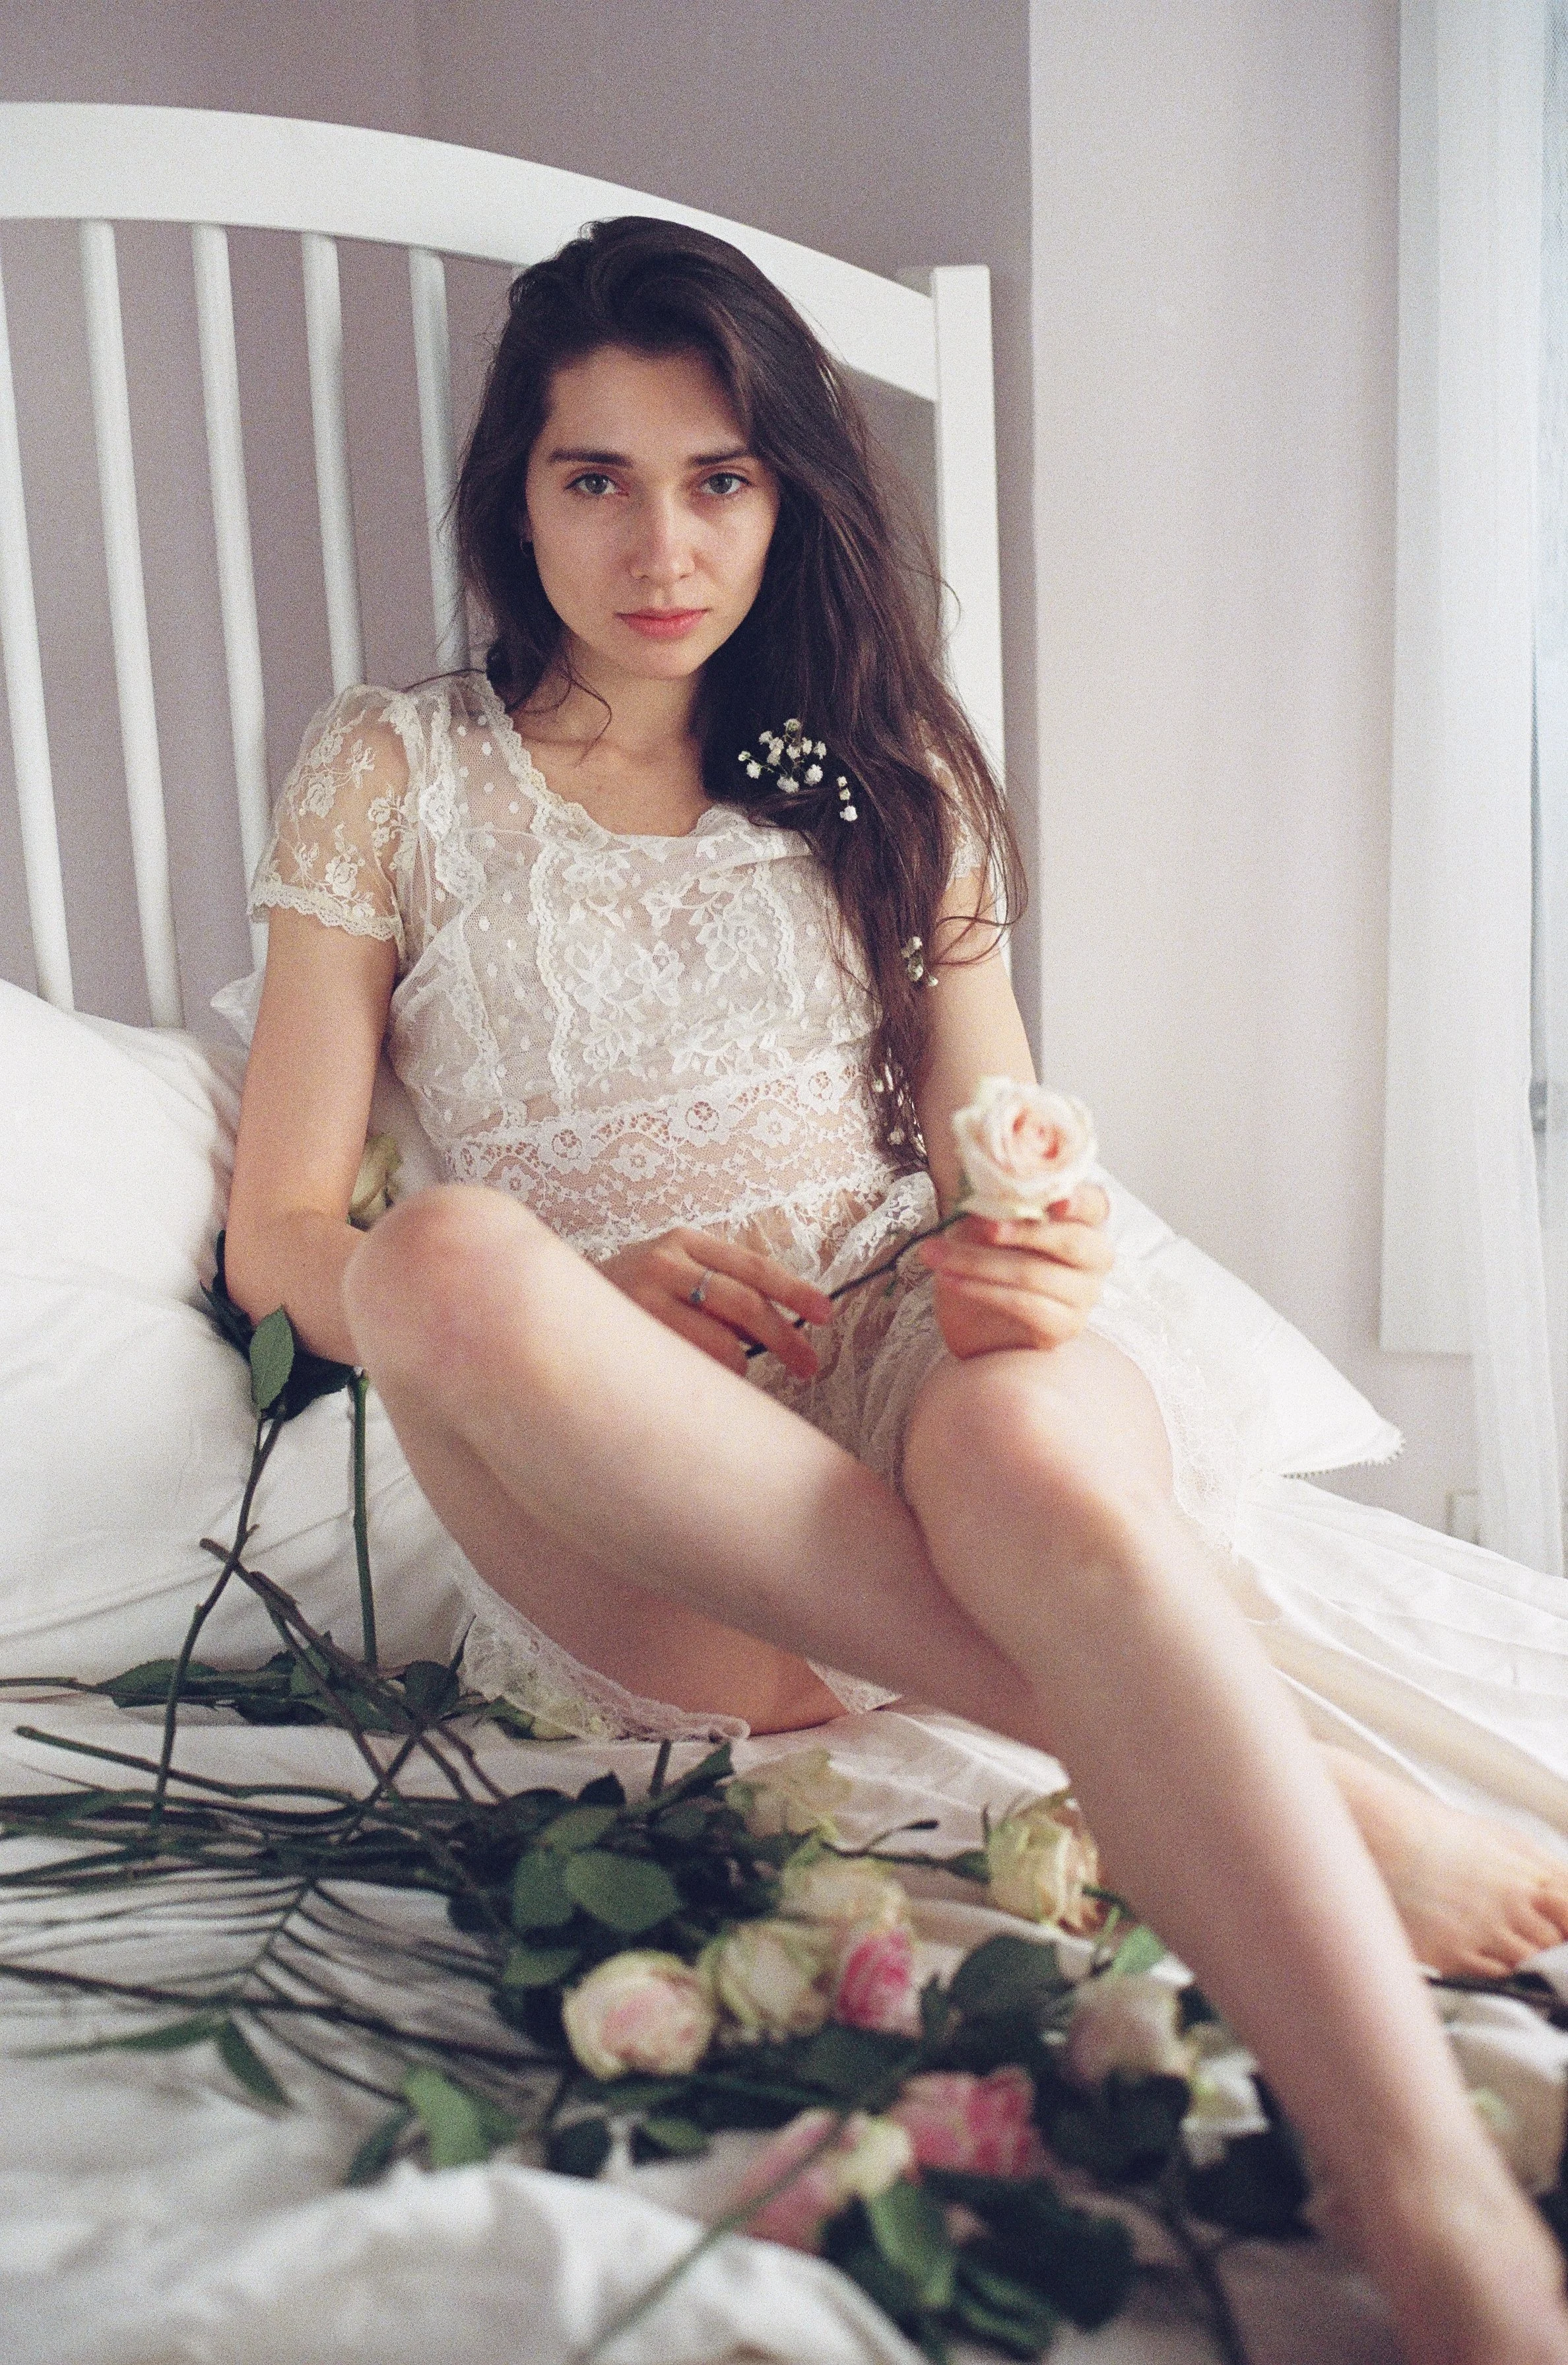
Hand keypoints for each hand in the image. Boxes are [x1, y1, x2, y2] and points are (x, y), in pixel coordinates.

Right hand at [598, 1227, 832, 1380]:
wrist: (553, 1304)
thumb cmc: (631, 1296)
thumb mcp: (675, 1273)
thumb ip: (721, 1290)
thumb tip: (780, 1329)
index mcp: (684, 1241)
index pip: (754, 1267)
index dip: (795, 1291)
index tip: (826, 1314)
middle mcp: (664, 1263)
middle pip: (745, 1304)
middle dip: (785, 1339)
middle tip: (808, 1365)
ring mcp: (644, 1300)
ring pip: (721, 1345)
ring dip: (740, 1367)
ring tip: (732, 1373)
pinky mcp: (631, 1336)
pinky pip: (692, 1369)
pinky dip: (709, 1379)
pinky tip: (700, 1380)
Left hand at [917, 1182, 1113, 1360]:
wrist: (977, 1317)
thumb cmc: (990, 1257)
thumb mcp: (986, 1223)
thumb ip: (993, 1205)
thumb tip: (979, 1193)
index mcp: (1085, 1220)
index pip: (1095, 1204)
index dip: (1080, 1201)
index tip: (1056, 1201)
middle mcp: (1094, 1257)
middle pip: (1069, 1241)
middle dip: (1022, 1231)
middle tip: (983, 1227)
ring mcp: (1084, 1294)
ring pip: (1034, 1273)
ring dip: (977, 1263)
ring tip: (936, 1255)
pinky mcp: (1064, 1325)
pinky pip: (1024, 1305)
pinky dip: (981, 1290)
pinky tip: (950, 1280)